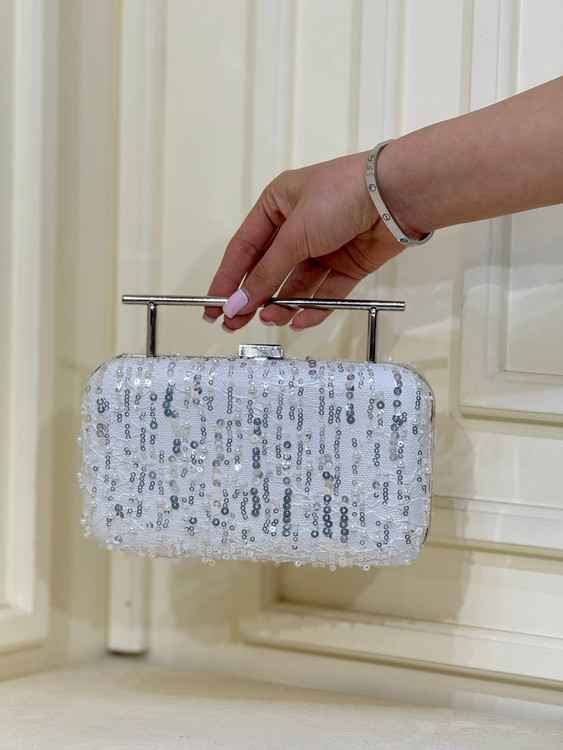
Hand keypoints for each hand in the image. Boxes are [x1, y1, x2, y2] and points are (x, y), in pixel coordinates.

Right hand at [203, 151, 404, 330]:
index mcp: (277, 205)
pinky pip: (325, 292)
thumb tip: (236, 304)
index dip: (227, 279)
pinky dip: (313, 308)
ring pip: (295, 285)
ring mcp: (323, 247)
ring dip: (281, 304)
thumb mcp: (295, 234)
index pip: (244, 249)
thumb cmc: (341, 196)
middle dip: (252, 298)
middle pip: (267, 270)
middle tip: (234, 325)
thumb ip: (266, 274)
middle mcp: (298, 227)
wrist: (396, 196)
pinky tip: (299, 320)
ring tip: (271, 319)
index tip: (213, 306)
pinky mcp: (347, 265)